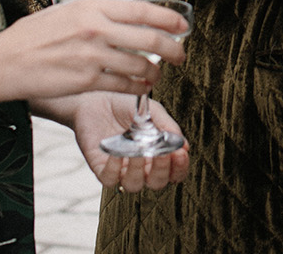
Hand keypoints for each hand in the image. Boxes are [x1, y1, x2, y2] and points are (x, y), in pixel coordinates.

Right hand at [0, 0, 187, 104]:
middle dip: (173, 48)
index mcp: (92, 6)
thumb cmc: (30, 36)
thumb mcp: (65, 11)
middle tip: (181, 55)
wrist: (3, 61)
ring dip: (156, 71)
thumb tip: (122, 17)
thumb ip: (95, 14)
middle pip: (150, 38)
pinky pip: (124, 84)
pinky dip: (139, 87)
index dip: (168, 19)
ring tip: (160, 74)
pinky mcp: (87, 81)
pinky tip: (143, 87)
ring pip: (141, 64)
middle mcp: (96, 28)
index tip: (182, 26)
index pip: (142, 10)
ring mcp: (93, 55)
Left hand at [66, 92, 190, 192]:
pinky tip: (119, 152)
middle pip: (156, 183)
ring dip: (139, 170)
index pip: (173, 173)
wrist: (97, 98)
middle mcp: (140, 167)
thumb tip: (184, 145)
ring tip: (140, 150)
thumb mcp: (153, 112)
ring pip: (133, 185)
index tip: (181, 153)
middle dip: (162, 171)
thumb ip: (167, 127)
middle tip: (164, 154)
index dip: (179, 168)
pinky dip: (115, 168)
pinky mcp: (100, 168)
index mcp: (156, 156)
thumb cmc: (127, 106)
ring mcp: (120, 170)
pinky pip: (109, 178)